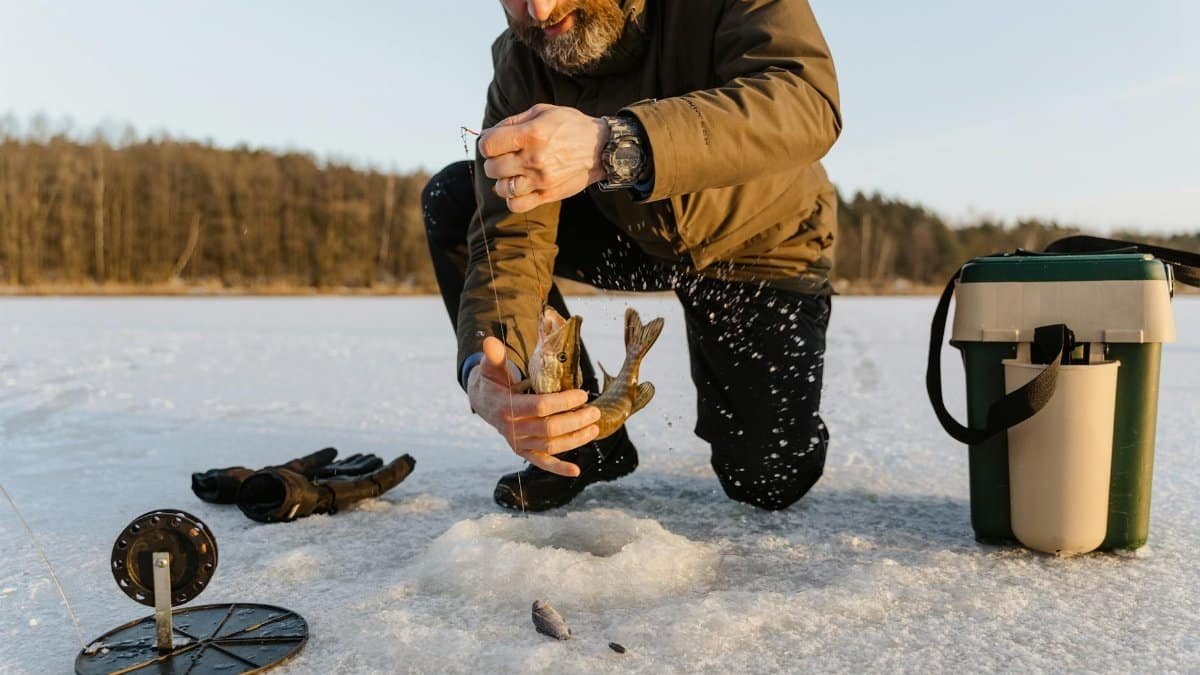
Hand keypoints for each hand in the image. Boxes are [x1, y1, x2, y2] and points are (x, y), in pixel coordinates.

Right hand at [467, 336, 599, 475]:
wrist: (482, 401)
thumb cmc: (492, 380)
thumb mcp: (492, 366)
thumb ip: (494, 356)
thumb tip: (488, 341)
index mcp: (506, 407)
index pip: (540, 407)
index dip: (563, 402)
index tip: (581, 394)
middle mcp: (512, 429)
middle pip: (550, 428)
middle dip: (575, 421)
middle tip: (595, 411)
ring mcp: (518, 443)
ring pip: (551, 445)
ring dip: (575, 439)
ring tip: (594, 427)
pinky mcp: (524, 451)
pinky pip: (542, 462)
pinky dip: (558, 469)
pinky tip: (576, 471)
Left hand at [479, 103, 608, 213]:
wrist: (601, 148)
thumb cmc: (570, 126)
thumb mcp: (542, 112)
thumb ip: (512, 122)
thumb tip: (487, 134)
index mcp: (531, 134)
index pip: (488, 145)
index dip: (486, 143)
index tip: (495, 143)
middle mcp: (534, 159)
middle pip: (492, 168)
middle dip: (493, 161)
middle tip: (505, 157)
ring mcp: (541, 180)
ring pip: (502, 188)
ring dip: (502, 180)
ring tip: (513, 173)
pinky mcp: (547, 195)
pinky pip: (516, 205)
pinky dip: (512, 198)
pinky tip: (519, 188)